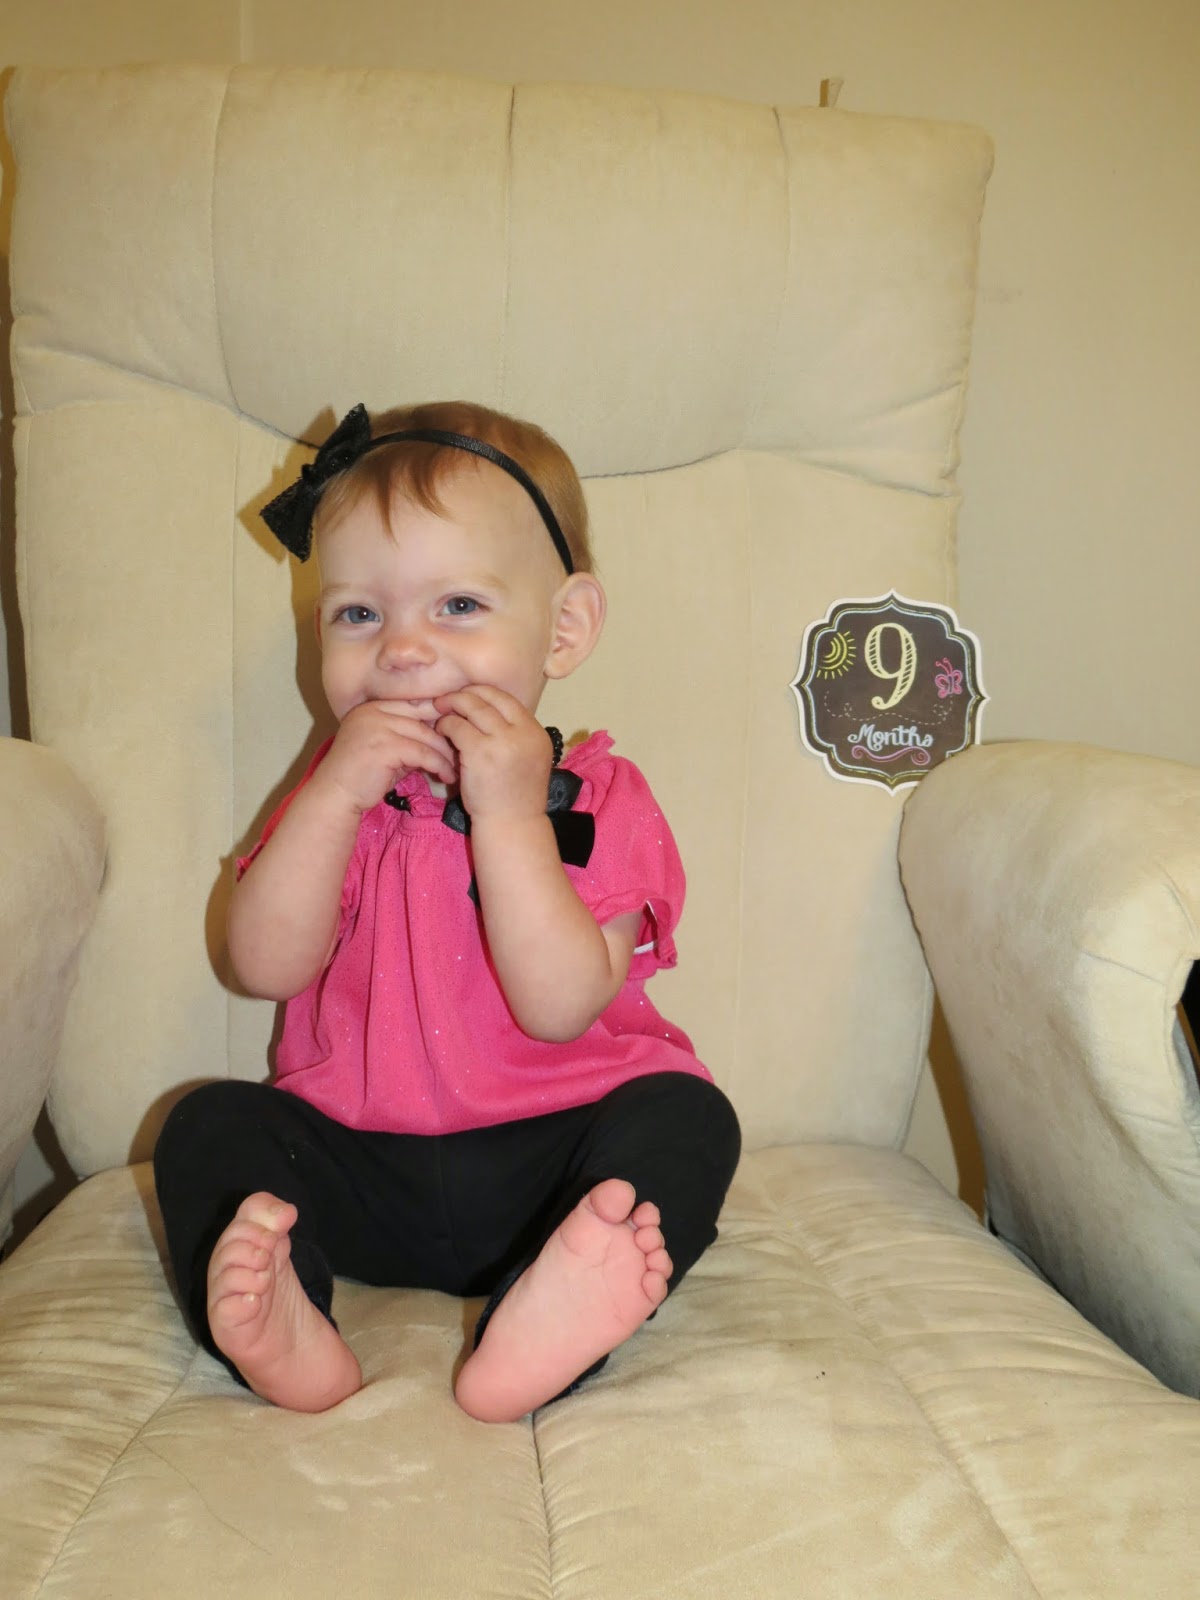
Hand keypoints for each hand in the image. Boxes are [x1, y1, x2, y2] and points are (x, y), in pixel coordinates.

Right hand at [311, 700, 458, 814]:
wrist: (334, 795)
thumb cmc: (361, 776)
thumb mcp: (385, 750)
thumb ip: (407, 739)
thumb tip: (440, 738)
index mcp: (373, 707)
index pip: (415, 705)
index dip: (438, 718)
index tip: (455, 734)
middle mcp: (374, 712)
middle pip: (423, 717)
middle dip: (446, 734)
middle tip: (463, 750)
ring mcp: (378, 727)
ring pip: (426, 736)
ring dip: (445, 753)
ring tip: (456, 767)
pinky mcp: (385, 747)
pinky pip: (423, 753)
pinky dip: (438, 765)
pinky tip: (446, 776)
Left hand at [433, 686, 551, 821]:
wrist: (512, 825)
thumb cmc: (515, 797)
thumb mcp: (526, 759)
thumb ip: (514, 735)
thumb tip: (486, 711)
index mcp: (536, 733)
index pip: (508, 700)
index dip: (484, 693)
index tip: (469, 697)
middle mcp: (523, 733)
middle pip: (490, 697)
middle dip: (465, 694)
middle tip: (448, 699)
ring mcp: (502, 741)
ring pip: (472, 707)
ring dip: (453, 707)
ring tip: (441, 713)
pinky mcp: (480, 752)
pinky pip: (457, 727)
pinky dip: (446, 725)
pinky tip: (442, 731)